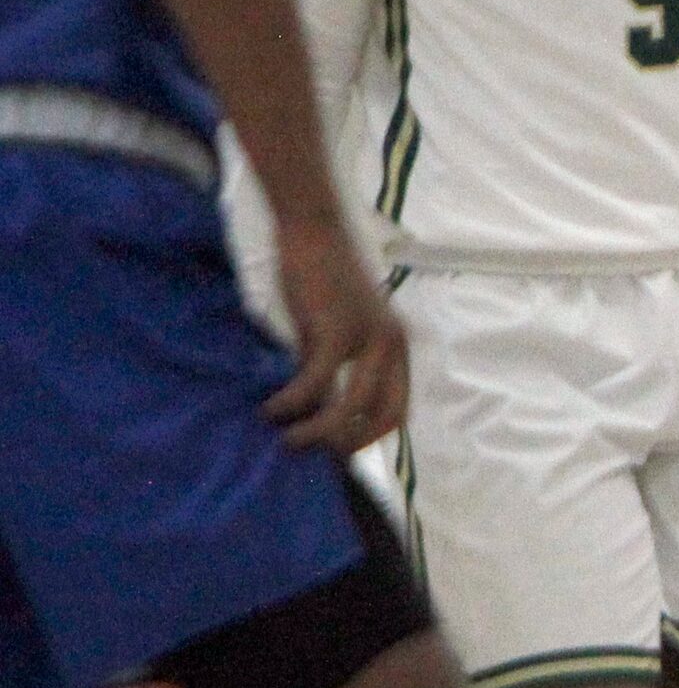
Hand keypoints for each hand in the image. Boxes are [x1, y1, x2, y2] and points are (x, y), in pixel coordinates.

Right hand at [265, 220, 406, 453]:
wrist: (312, 233)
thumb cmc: (320, 284)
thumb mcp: (333, 336)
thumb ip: (333, 373)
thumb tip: (317, 417)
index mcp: (398, 347)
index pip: (399, 411)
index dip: (370, 438)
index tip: (338, 452)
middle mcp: (393, 345)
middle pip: (386, 417)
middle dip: (350, 443)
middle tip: (314, 454)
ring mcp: (370, 338)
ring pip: (350, 408)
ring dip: (316, 433)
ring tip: (286, 441)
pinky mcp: (337, 330)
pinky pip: (315, 383)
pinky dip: (291, 404)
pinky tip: (270, 409)